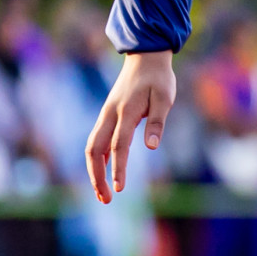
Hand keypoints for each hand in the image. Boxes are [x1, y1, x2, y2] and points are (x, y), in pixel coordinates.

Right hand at [85, 50, 175, 202]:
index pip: (119, 145)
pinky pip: (97, 140)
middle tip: (106, 199)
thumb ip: (158, 121)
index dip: (117, 168)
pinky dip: (98, 159)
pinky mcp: (107, 116)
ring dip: (94, 171)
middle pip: (94, 150)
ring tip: (103, 193)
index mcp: (126, 111)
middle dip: (96, 176)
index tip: (119, 189)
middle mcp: (110, 114)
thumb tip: (151, 147)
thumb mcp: (165, 97)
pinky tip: (105, 172)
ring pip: (92, 147)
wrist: (145, 57)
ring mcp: (106, 115)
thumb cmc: (158, 78)